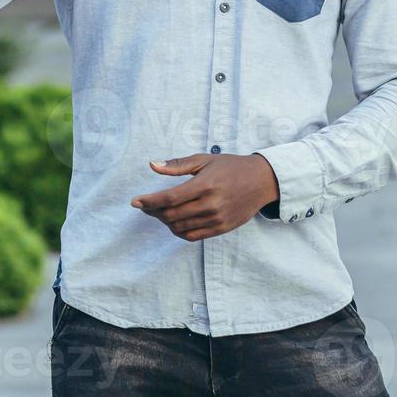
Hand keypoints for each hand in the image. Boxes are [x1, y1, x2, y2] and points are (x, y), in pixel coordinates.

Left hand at [130, 153, 280, 241]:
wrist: (262, 181)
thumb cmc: (231, 167)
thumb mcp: (205, 160)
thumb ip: (178, 165)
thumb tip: (152, 165)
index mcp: (205, 184)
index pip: (170, 198)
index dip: (149, 201)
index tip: (135, 201)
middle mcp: (210, 204)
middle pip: (172, 215)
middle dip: (153, 211)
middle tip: (145, 205)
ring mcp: (216, 219)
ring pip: (180, 228)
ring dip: (164, 222)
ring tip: (159, 212)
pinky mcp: (221, 228)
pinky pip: (193, 236)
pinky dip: (178, 231)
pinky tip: (174, 222)